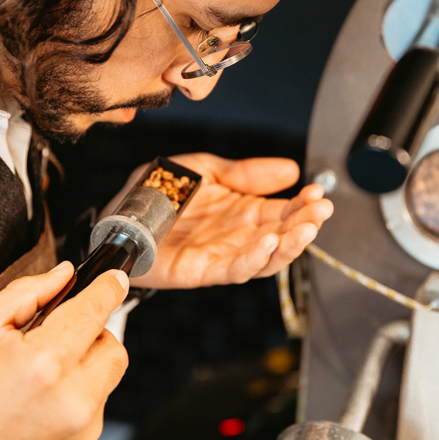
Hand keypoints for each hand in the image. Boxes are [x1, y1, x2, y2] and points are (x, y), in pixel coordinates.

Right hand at [0, 263, 128, 439]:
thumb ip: (27, 293)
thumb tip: (63, 275)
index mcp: (44, 363)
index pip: (93, 311)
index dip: (107, 287)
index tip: (113, 278)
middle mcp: (72, 396)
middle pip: (112, 342)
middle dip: (92, 328)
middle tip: (57, 332)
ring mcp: (82, 422)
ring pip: (110, 370)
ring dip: (88, 357)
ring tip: (47, 364)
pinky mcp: (84, 439)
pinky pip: (98, 397)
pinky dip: (81, 385)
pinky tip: (46, 391)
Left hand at [105, 153, 333, 288]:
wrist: (117, 214)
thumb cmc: (158, 192)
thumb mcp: (207, 169)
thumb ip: (245, 172)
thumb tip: (291, 171)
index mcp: (242, 210)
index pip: (282, 211)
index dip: (303, 204)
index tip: (319, 193)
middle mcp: (238, 235)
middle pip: (281, 236)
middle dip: (305, 225)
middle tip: (321, 211)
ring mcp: (222, 255)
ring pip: (265, 258)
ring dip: (288, 246)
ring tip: (305, 230)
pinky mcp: (201, 271)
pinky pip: (233, 270)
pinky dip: (253, 261)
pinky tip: (269, 244)